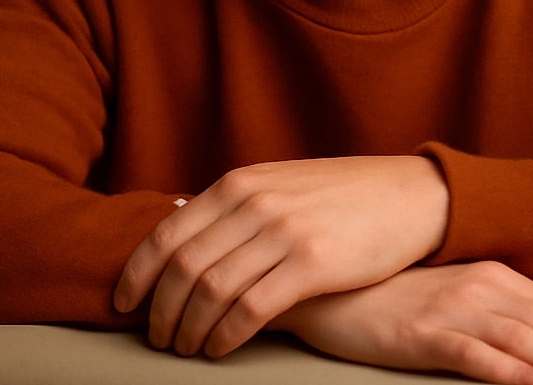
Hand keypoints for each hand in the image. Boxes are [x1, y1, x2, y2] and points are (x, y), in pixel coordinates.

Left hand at [114, 155, 448, 356]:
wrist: (407, 194)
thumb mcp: (280, 183)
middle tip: (161, 339)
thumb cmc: (341, 194)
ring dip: (190, 330)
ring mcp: (283, 231)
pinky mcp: (312, 263)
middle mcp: (255, 202)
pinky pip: (251, 310)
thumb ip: (235, 204)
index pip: (167, 233)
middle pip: (182, 268)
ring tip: (189, 349)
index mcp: (240, 182)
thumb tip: (181, 224)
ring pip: (210, 291)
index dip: (137, 275)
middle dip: (161, 313)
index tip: (125, 305)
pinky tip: (222, 349)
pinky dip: (226, 336)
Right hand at [273, 262, 532, 384]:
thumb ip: (493, 302)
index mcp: (486, 273)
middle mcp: (476, 286)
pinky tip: (528, 383)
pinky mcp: (422, 335)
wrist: (334, 286)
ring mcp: (449, 310)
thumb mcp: (451, 289)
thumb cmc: (395, 292)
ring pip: (519, 338)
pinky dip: (504, 369)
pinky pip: (471, 354)